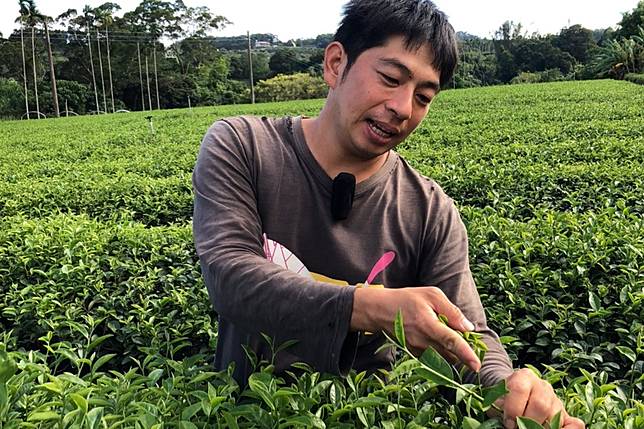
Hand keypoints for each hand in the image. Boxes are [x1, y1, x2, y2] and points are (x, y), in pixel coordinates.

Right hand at [351, 286, 480, 371]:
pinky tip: (438, 338)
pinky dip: (442, 351)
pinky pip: (434, 357)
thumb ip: (451, 311)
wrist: (380, 310)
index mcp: (428, 324)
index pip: (451, 341)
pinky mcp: (414, 353)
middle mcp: (422, 341)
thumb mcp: (431, 295)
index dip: (465, 354)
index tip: (477, 365)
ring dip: (452, 352)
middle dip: (462, 351)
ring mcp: (417, 349)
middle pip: (450, 354)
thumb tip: (468, 327)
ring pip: (443, 358)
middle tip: (466, 338)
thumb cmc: (407, 299)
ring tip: (450, 335)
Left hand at [498, 368, 584, 427]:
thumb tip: (508, 422)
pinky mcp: (565, 414)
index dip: (513, 409)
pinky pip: (575, 424)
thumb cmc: (503, 400)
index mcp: (523, 376)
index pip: (520, 389)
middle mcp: (542, 385)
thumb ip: (500, 407)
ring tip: (529, 428)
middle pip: (540, 404)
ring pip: (554, 415)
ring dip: (541, 427)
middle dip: (527, 421)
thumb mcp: (497, 400)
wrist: (512, 398)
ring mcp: (556, 399)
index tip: (508, 422)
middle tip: (518, 427)